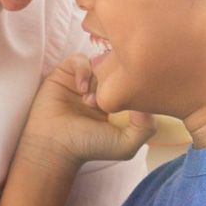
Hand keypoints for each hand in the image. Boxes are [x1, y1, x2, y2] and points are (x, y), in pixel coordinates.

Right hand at [19, 55, 154, 166]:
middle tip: (106, 100)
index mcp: (118, 100)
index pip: (133, 80)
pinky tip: (81, 89)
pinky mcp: (66, 73)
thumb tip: (150, 99)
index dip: (133, 84)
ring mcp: (85, 79)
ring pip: (100, 62)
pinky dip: (83, 70)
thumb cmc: (90, 146)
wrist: (55, 145)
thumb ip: (146, 127)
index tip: (126, 99)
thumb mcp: (126, 144)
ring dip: (98, 76)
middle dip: (115, 79)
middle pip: (117, 68)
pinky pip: (80, 59)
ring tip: (90, 99)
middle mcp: (102, 87)